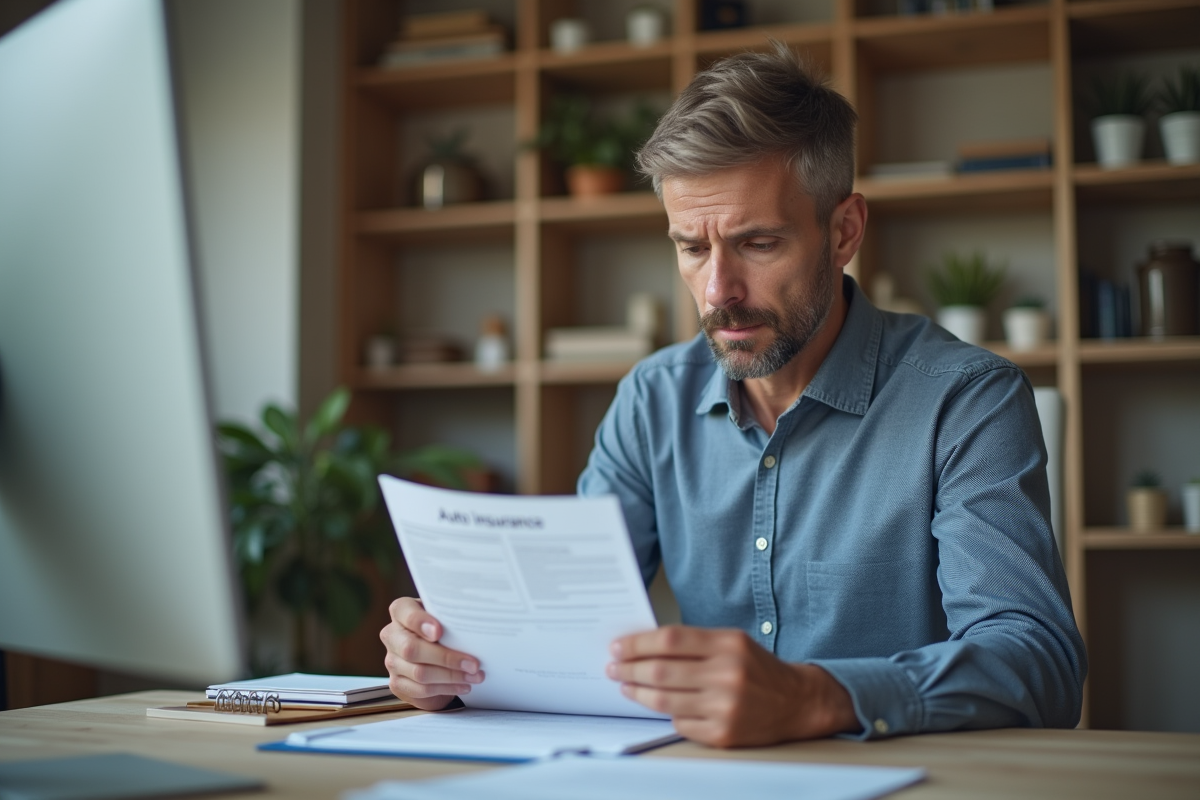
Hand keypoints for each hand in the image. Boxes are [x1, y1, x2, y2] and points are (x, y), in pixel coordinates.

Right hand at [379, 597, 483, 710]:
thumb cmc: (442, 629)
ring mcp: (392, 661)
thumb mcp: (445, 617)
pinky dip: (446, 688)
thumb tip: (473, 625)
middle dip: (446, 658)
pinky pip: (421, 689)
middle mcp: (392, 635)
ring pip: (419, 673)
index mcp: (401, 611)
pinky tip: (463, 685)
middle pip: (412, 649)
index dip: (420, 622)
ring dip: (452, 676)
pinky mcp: (397, 683)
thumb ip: (449, 618)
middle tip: (473, 663)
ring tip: (474, 676)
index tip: (439, 631)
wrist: (433, 654)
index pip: (403, 612)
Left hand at [606, 625, 858, 746]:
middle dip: (629, 669)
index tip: (617, 646)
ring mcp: (725, 707)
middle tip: (612, 667)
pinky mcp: (723, 734)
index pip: (670, 640)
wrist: (797, 702)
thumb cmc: (757, 669)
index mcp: (729, 645)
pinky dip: (667, 714)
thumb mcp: (732, 642)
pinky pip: (680, 724)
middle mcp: (728, 675)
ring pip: (664, 700)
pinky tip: (659, 706)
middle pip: (661, 671)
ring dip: (637, 693)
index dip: (637, 643)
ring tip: (625, 686)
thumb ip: (694, 642)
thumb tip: (644, 646)